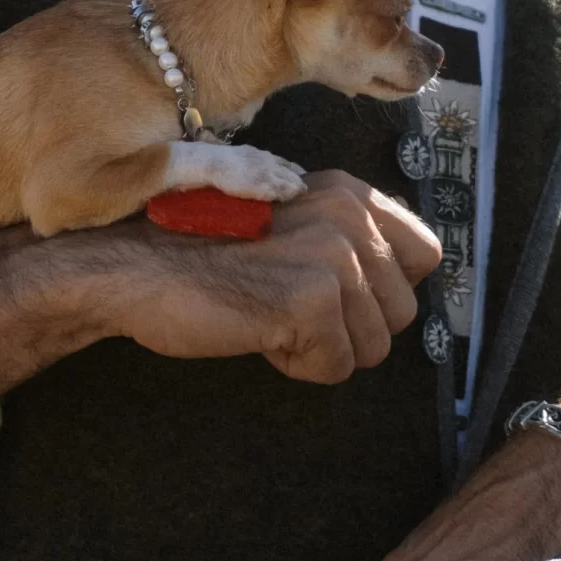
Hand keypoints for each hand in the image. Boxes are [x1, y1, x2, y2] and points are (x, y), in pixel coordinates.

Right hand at [90, 169, 439, 383]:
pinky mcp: (311, 301)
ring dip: (321, 347)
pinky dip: (297, 364)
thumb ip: (346, 239)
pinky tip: (258, 331)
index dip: (384, 289)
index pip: (425, 254)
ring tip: (270, 314)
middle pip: (401, 312)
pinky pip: (336, 366)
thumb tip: (400, 282)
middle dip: (348, 327)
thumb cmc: (202, 253)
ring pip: (373, 346)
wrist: (135, 265)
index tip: (336, 293)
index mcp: (349, 194)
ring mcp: (333, 257)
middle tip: (287, 306)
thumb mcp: (289, 224)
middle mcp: (349, 216)